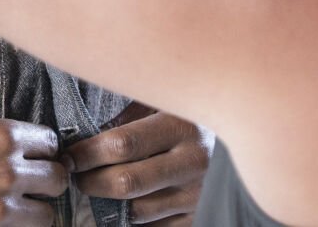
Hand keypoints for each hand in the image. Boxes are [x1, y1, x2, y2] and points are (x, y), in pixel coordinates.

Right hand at [0, 116, 67, 225]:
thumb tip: (17, 145)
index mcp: (2, 137)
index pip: (50, 144)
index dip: (46, 151)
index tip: (41, 157)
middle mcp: (8, 173)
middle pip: (57, 180)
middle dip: (50, 181)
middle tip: (39, 184)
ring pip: (47, 215)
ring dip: (38, 211)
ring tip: (26, 209)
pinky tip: (5, 223)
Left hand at [66, 104, 212, 224]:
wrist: (247, 138)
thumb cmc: (197, 116)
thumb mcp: (170, 103)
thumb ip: (135, 112)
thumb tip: (88, 130)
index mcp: (182, 126)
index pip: (122, 144)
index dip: (87, 153)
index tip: (69, 155)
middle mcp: (193, 163)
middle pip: (126, 183)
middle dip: (91, 182)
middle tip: (76, 177)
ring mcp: (199, 195)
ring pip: (138, 212)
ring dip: (107, 206)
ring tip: (94, 192)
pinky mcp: (201, 217)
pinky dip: (133, 221)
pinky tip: (122, 207)